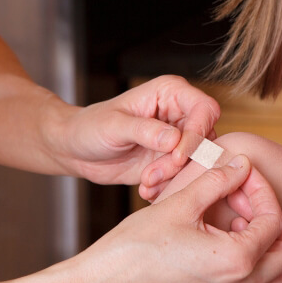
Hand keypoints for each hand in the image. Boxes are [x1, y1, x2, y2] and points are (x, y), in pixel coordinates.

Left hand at [51, 76, 218, 192]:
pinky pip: (184, 177)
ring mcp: (178, 139)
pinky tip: (146, 190)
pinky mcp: (171, 161)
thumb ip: (144, 131)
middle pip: (205, 139)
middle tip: (153, 175)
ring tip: (146, 182)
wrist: (76, 150)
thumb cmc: (90, 127)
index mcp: (170, 93)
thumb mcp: (113, 126)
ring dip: (174, 177)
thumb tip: (174, 139)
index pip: (204, 109)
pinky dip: (168, 187)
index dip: (197, 133)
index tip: (177, 156)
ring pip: (197, 162)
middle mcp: (179, 113)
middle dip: (181, 163)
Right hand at [56, 156, 281, 282]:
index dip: (261, 190)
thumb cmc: (131, 250)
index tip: (241, 176)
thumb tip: (241, 166)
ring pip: (274, 279)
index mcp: (236, 261)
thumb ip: (216, 181)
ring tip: (230, 226)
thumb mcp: (177, 204)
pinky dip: (250, 271)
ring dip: (264, 249)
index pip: (275, 220)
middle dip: (271, 220)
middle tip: (241, 201)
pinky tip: (218, 249)